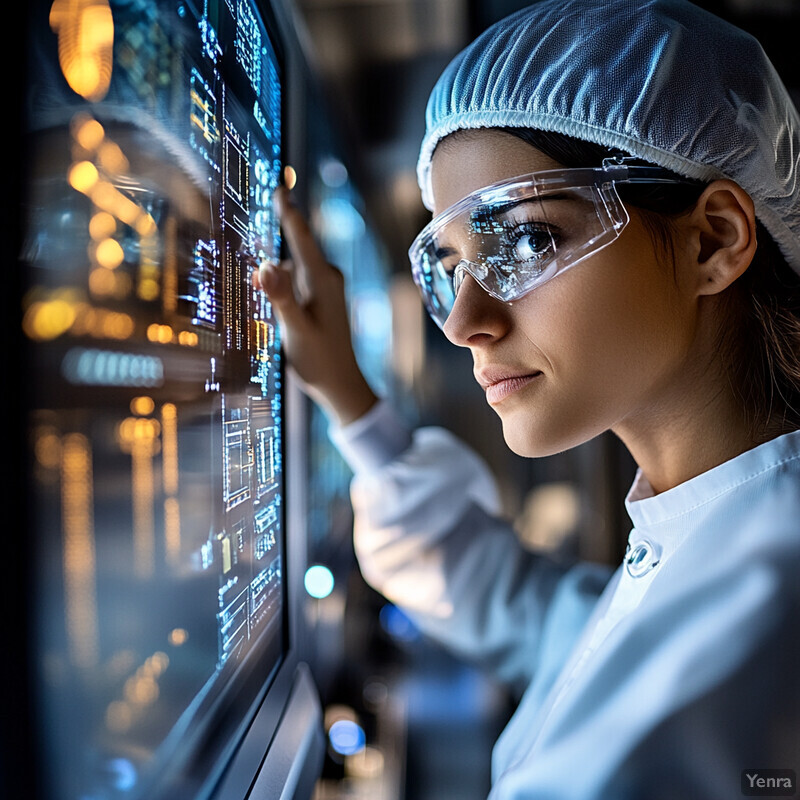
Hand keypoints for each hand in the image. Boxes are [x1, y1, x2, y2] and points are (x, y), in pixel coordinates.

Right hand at [253, 186, 377, 426]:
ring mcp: (322, 286)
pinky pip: (293, 280)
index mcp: (321, 278)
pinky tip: (271, 305)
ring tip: (266, 302)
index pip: (300, 234)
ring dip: (273, 275)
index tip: (279, 184)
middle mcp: (324, 276)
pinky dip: (279, 286)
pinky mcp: (317, 298)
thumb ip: (280, 297)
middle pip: (292, 247)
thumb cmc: (320, 359)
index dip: (287, 208)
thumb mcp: (295, 330)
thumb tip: (265, 265)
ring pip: (289, 266)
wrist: (340, 384)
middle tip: (252, 263)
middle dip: (270, 248)